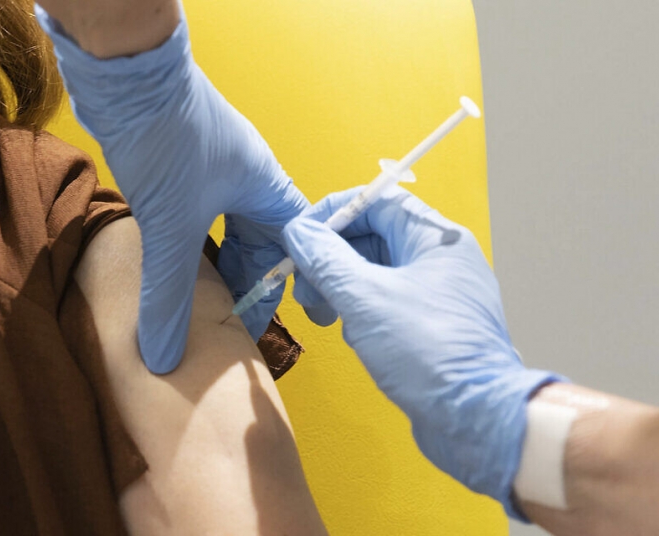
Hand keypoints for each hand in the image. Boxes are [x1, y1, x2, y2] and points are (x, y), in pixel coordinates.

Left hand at [37, 8, 308, 372]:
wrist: (126, 72)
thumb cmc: (167, 137)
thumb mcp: (172, 225)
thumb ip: (169, 294)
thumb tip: (164, 355)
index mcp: (267, 189)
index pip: (293, 249)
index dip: (288, 288)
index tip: (272, 322)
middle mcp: (248, 180)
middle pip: (261, 243)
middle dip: (247, 283)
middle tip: (231, 323)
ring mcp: (216, 171)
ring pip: (228, 230)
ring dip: (218, 266)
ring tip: (205, 304)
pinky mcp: (184, 166)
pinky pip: (200, 218)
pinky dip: (193, 247)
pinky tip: (176, 267)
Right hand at [281, 187, 562, 516]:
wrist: (476, 420)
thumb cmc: (430, 352)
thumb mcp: (365, 299)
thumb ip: (326, 260)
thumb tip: (298, 231)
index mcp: (436, 238)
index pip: (378, 200)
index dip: (335, 213)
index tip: (302, 233)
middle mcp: (440, 259)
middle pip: (372, 237)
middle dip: (331, 259)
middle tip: (304, 286)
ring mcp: (436, 293)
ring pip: (375, 272)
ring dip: (341, 288)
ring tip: (323, 315)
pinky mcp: (429, 325)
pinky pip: (385, 302)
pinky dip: (360, 311)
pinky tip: (351, 334)